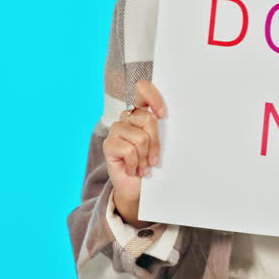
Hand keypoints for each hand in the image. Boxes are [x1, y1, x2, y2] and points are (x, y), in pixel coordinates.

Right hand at [102, 79, 166, 225]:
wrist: (138, 189)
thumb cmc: (152, 165)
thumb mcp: (162, 145)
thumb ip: (163, 129)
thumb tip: (170, 118)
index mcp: (141, 113)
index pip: (142, 89)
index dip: (153, 97)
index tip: (163, 115)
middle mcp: (127, 118)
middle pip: (147, 118)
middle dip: (155, 142)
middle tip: (155, 159)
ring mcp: (116, 130)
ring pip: (140, 137)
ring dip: (145, 157)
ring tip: (144, 166)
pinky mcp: (108, 145)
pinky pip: (129, 150)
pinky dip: (136, 163)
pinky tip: (134, 170)